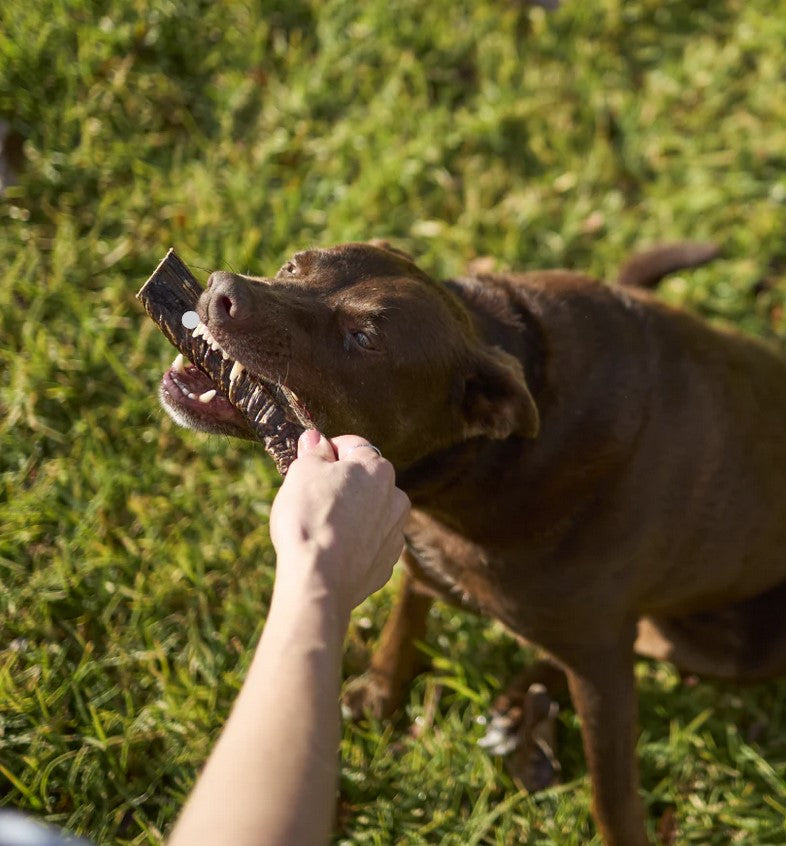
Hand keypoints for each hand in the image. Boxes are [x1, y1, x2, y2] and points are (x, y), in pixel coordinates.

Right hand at [270, 430, 410, 618]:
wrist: (318, 580)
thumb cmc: (309, 518)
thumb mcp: (303, 472)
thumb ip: (314, 452)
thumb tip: (316, 440)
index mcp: (378, 468)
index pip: (353, 445)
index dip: (328, 451)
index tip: (310, 462)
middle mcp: (395, 498)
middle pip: (365, 481)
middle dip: (342, 485)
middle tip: (312, 497)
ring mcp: (394, 533)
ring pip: (370, 514)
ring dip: (352, 514)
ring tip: (322, 527)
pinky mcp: (386, 563)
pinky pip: (369, 544)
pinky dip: (354, 544)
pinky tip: (332, 551)